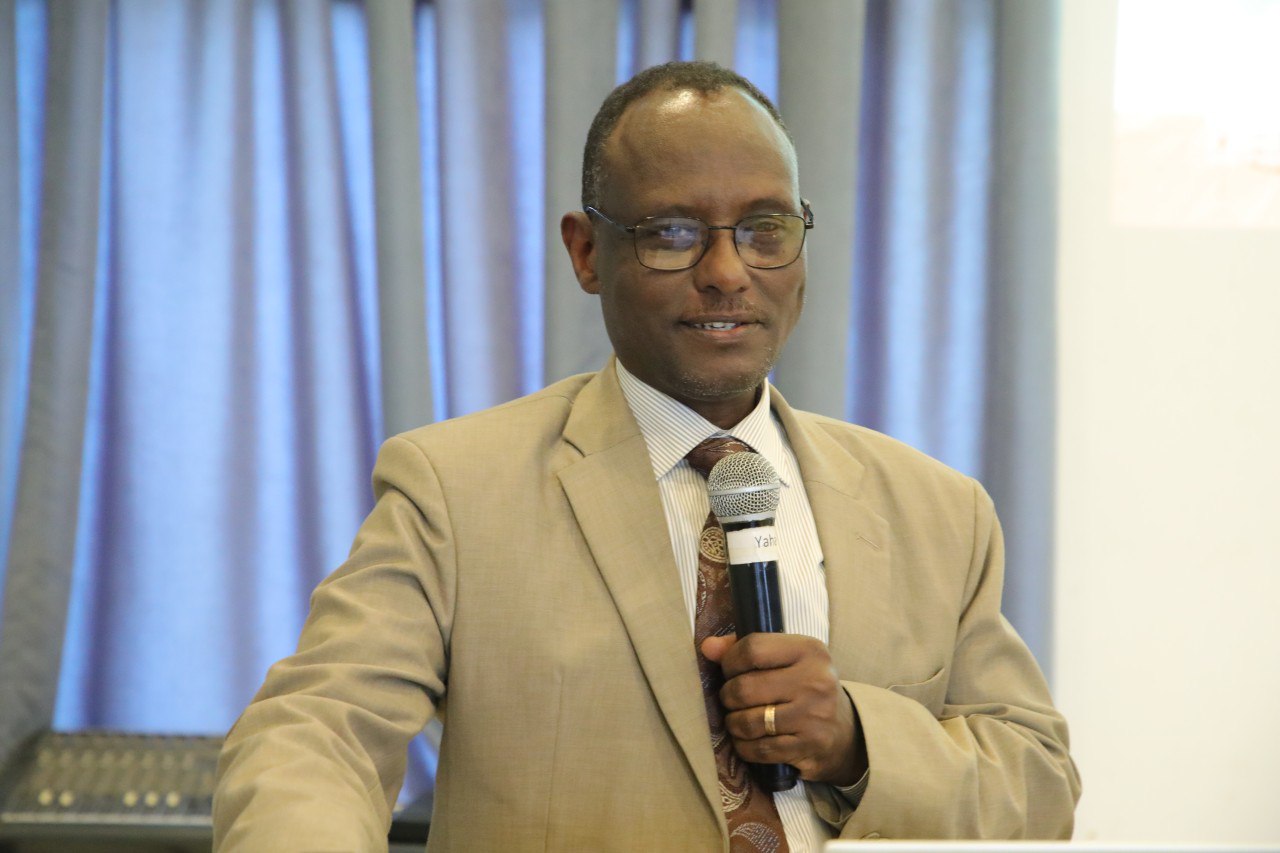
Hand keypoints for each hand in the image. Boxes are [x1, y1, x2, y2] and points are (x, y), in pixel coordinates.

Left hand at [701, 633, 866, 785]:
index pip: (752, 649)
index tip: (728, 670)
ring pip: (748, 722)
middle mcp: (815, 680)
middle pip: (745, 688)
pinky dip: (745, 747)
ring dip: (734, 724)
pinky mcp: (810, 746)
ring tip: (738, 720)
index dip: (729, 661)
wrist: (844, 732)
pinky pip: (759, 749)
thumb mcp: (786, 660)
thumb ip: (745, 649)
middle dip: (728, 696)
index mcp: (809, 650)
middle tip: (731, 700)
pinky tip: (749, 741)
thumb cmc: (804, 688)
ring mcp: (814, 716)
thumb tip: (707, 647)